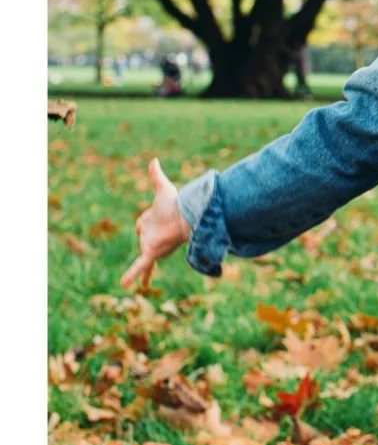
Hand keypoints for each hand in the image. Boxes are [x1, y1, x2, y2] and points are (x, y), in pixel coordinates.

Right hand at [121, 158, 189, 289]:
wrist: (185, 216)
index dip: (144, 223)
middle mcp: (150, 234)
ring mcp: (150, 244)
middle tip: (156, 244)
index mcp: (150, 220)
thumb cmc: (175, 203)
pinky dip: (133, 275)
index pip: (142, 224)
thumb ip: (156, 175)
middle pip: (143, 239)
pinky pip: (140, 266)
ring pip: (143, 259)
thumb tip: (154, 159)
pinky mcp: (151, 252)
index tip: (146, 222)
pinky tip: (125, 285)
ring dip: (142, 269)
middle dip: (148, 240)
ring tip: (135, 280)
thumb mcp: (163, 188)